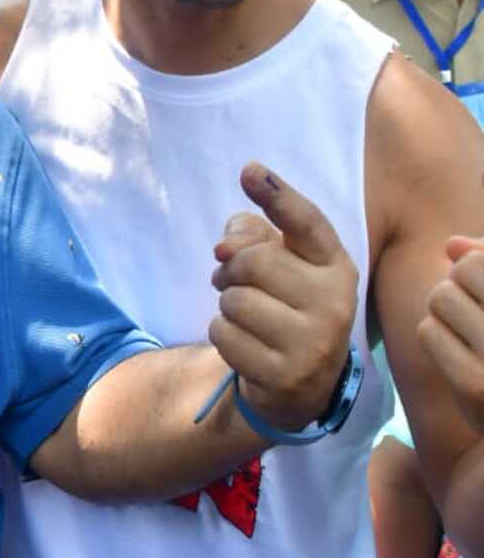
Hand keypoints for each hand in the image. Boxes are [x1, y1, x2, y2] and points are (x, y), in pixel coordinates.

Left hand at [209, 162, 357, 431]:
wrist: (302, 386)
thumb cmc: (286, 308)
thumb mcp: (282, 267)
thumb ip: (256, 237)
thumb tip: (229, 239)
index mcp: (336, 266)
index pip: (306, 223)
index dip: (277, 196)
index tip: (249, 171)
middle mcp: (334, 301)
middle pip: (254, 261)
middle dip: (230, 268)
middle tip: (231, 280)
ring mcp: (313, 342)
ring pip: (235, 300)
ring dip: (225, 304)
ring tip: (244, 314)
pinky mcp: (284, 374)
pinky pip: (224, 334)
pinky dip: (222, 333)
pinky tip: (244, 342)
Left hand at [419, 236, 483, 434]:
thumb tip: (451, 245)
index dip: (477, 266)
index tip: (483, 295)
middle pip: (464, 270)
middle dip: (460, 286)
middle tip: (477, 316)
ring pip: (440, 297)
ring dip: (445, 312)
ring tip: (469, 334)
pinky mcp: (476, 387)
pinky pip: (428, 331)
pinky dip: (435, 338)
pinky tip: (457, 356)